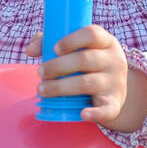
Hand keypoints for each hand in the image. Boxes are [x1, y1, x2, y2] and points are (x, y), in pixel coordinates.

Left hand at [24, 25, 146, 129]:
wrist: (115, 90)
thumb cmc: (88, 64)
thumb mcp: (77, 49)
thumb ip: (49, 42)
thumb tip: (30, 50)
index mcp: (106, 42)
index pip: (92, 34)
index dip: (72, 40)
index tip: (54, 49)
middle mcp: (114, 60)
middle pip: (85, 59)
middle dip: (58, 66)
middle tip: (40, 72)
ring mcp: (116, 83)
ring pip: (87, 83)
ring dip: (60, 87)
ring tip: (42, 89)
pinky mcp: (114, 104)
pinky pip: (106, 109)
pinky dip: (95, 113)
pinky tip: (83, 114)